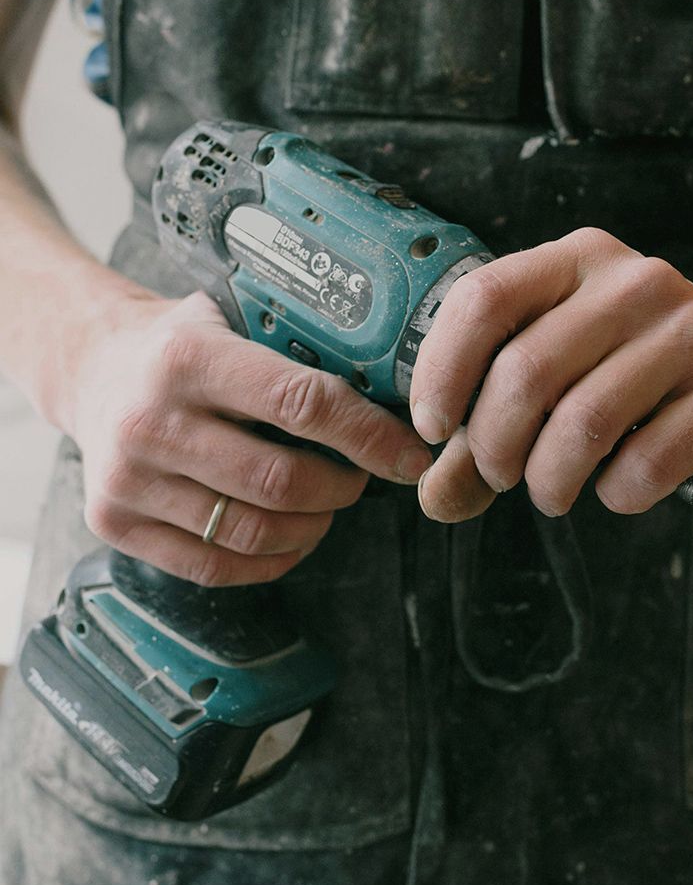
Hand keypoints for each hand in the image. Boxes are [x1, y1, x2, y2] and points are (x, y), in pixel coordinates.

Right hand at [67, 291, 431, 584]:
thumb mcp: (230, 317)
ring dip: (313, 526)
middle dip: (344, 487)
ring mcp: (126, 480)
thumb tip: (397, 391)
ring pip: (254, 532)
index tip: (409, 454)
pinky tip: (292, 536)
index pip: (301, 403)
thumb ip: (297, 348)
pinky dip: (272, 560)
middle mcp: (150, 421)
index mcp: (188, 357)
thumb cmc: (182, 346)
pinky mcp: (114, 524)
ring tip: (328, 504)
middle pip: (281, 481)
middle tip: (364, 477)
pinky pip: (216, 567)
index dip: (368, 436)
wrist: (91, 371)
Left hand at [411, 228, 692, 522]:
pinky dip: (617, 494)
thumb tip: (436, 495)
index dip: (441, 372)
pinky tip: (620, 486)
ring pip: (583, 424)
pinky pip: (646, 464)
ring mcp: (691, 329)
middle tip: (501, 475)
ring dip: (550, 481)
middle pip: (525, 373)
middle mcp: (633, 282)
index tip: (435, 427)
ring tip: (553, 491)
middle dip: (493, 448)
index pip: (483, 300)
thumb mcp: (562, 377)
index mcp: (575, 262)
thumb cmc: (644, 373)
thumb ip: (490, 431)